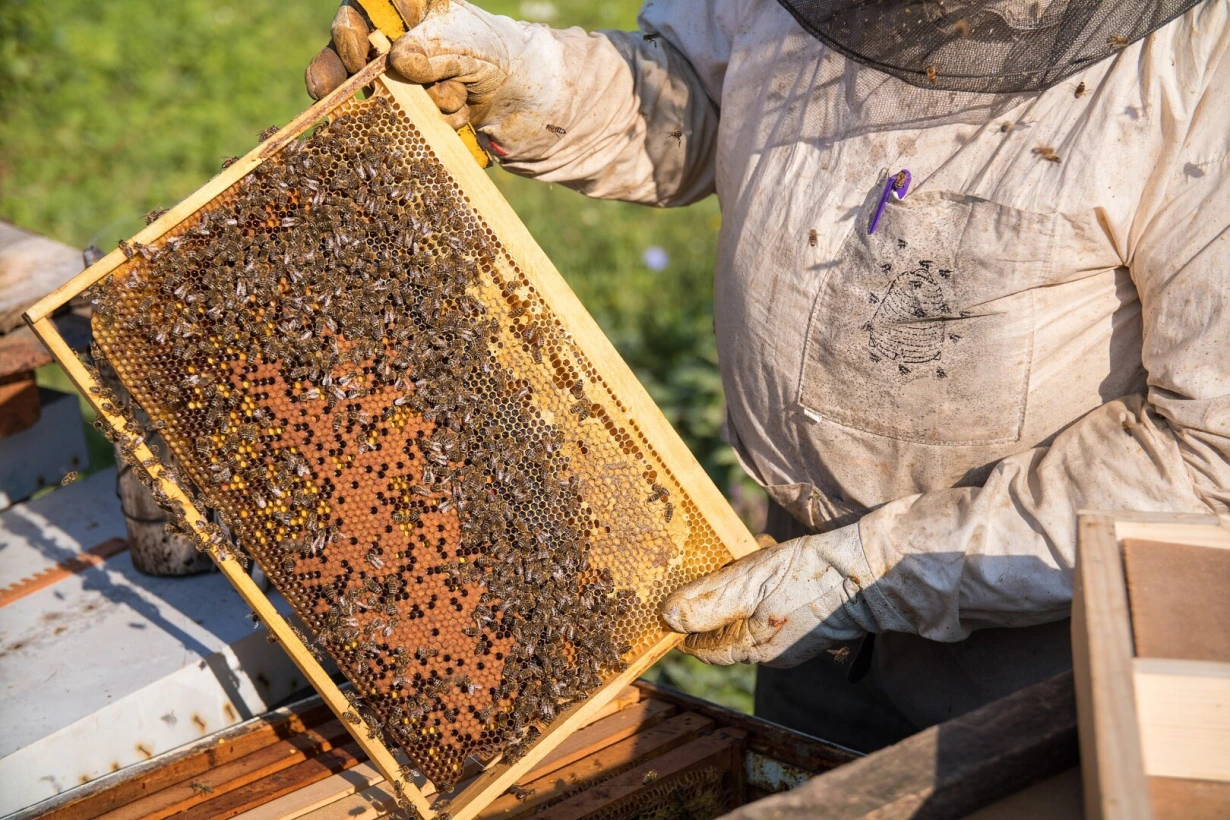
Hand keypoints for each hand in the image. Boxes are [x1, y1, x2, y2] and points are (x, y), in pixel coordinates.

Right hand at [305, 1, 564, 154]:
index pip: (360, 12)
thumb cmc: (501, 58)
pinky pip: (403, 125)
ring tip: (460, 95)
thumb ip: (435, 49)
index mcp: (407, 11)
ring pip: (380, 97)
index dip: (350, 34)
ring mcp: (400, 83)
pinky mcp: (411, 117)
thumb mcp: (472, 46)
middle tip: (331, 93)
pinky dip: (435, 124)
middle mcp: (394, 44)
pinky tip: (464, 114)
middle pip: (350, 57)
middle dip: (344, 77)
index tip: (361, 59)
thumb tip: (397, 60)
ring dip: (422, 103)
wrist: (530, 103)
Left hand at [660, 526, 882, 667]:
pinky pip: (769, 610)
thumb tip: (667, 618)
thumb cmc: (808, 574)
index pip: (701, 647)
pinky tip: (772, 563)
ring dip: (740, 590)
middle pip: (723, 631)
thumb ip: (707, 601)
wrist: (870, 570)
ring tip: (750, 558)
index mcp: (752, 648)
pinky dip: (763, 589)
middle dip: (715, 601)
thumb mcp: (749, 582)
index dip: (685, 621)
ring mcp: (790, 641)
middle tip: (717, 567)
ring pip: (747, 617)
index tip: (676, 594)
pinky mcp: (806, 626)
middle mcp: (770, 654)